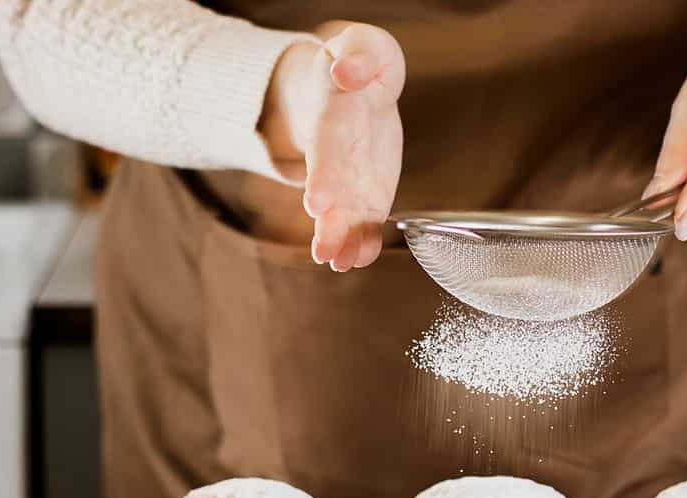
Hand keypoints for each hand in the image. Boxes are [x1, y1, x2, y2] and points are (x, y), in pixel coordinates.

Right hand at [261, 22, 404, 270]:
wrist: (353, 89)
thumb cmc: (359, 63)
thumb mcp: (362, 45)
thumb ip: (358, 54)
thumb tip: (346, 69)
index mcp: (334, 117)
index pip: (327, 147)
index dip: (324, 175)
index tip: (318, 203)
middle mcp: (336, 155)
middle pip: (330, 191)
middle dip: (327, 222)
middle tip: (322, 251)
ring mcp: (349, 178)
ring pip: (342, 214)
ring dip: (340, 241)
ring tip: (338, 264)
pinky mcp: (368, 193)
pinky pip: (366, 222)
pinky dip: (364, 242)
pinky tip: (360, 259)